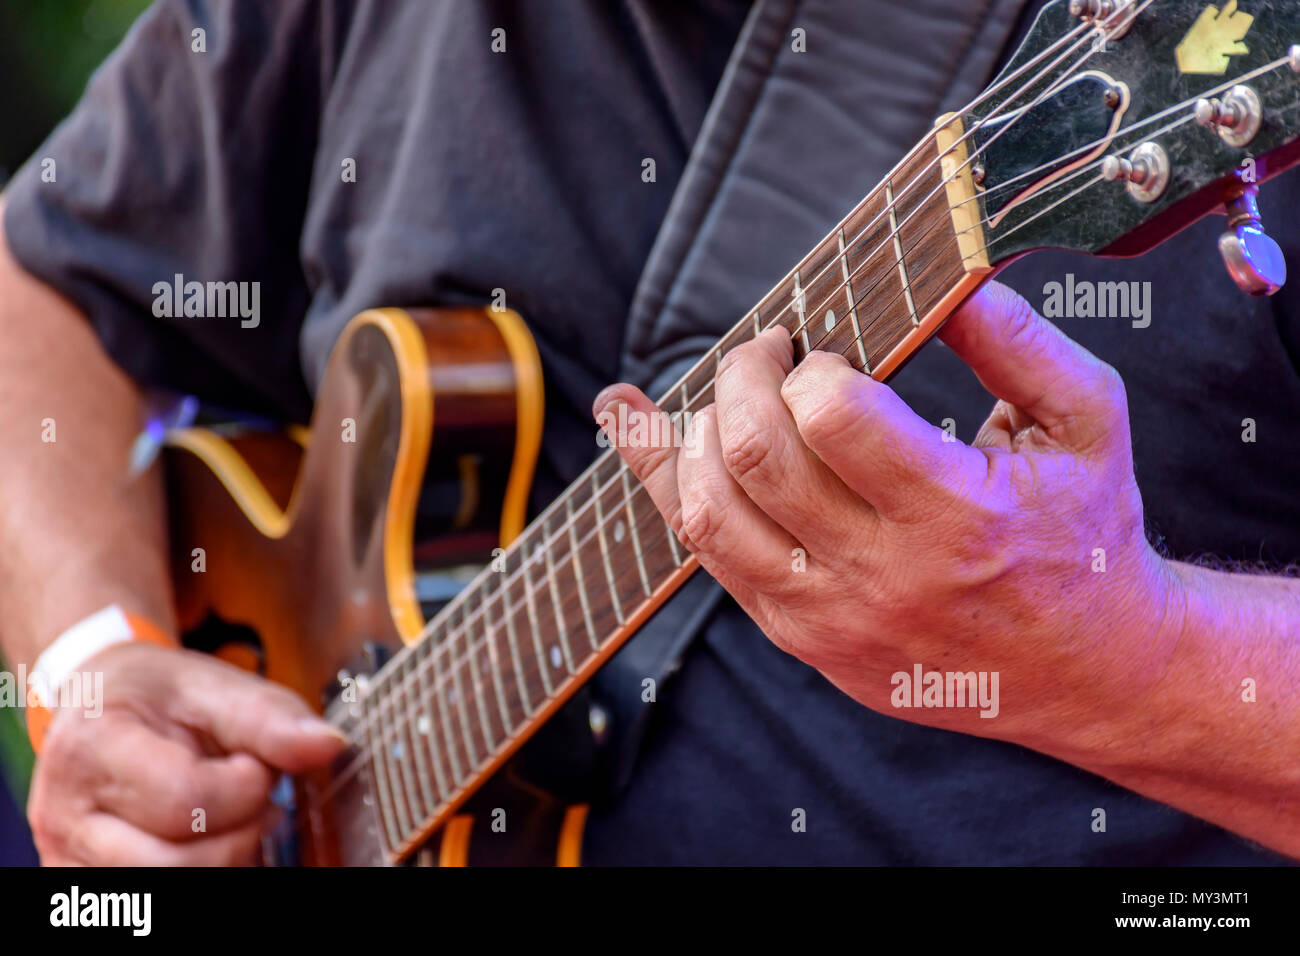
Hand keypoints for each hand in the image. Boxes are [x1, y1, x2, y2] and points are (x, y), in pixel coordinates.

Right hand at [27, 642, 345, 864]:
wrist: (99, 707)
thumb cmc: (156, 696)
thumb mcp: (212, 685)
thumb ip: (270, 717)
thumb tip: (328, 745)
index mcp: (91, 748)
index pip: (186, 801)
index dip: (245, 787)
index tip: (255, 763)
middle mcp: (65, 816)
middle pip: (176, 865)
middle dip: (241, 831)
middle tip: (252, 795)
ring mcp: (70, 860)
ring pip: (172, 890)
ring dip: (227, 857)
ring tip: (235, 817)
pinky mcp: (84, 884)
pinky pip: (157, 902)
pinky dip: (205, 871)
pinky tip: (212, 840)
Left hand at [595, 280, 1184, 753]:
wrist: (1086, 671)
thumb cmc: (1084, 534)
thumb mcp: (1087, 425)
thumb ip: (1020, 342)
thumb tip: (948, 277)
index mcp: (957, 514)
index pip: (833, 418)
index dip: (810, 366)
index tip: (825, 353)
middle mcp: (883, 575)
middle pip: (754, 456)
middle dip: (742, 377)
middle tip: (768, 352)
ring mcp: (832, 617)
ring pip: (708, 514)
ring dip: (690, 434)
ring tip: (725, 400)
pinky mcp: (803, 640)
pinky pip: (708, 559)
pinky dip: (667, 486)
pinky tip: (642, 435)